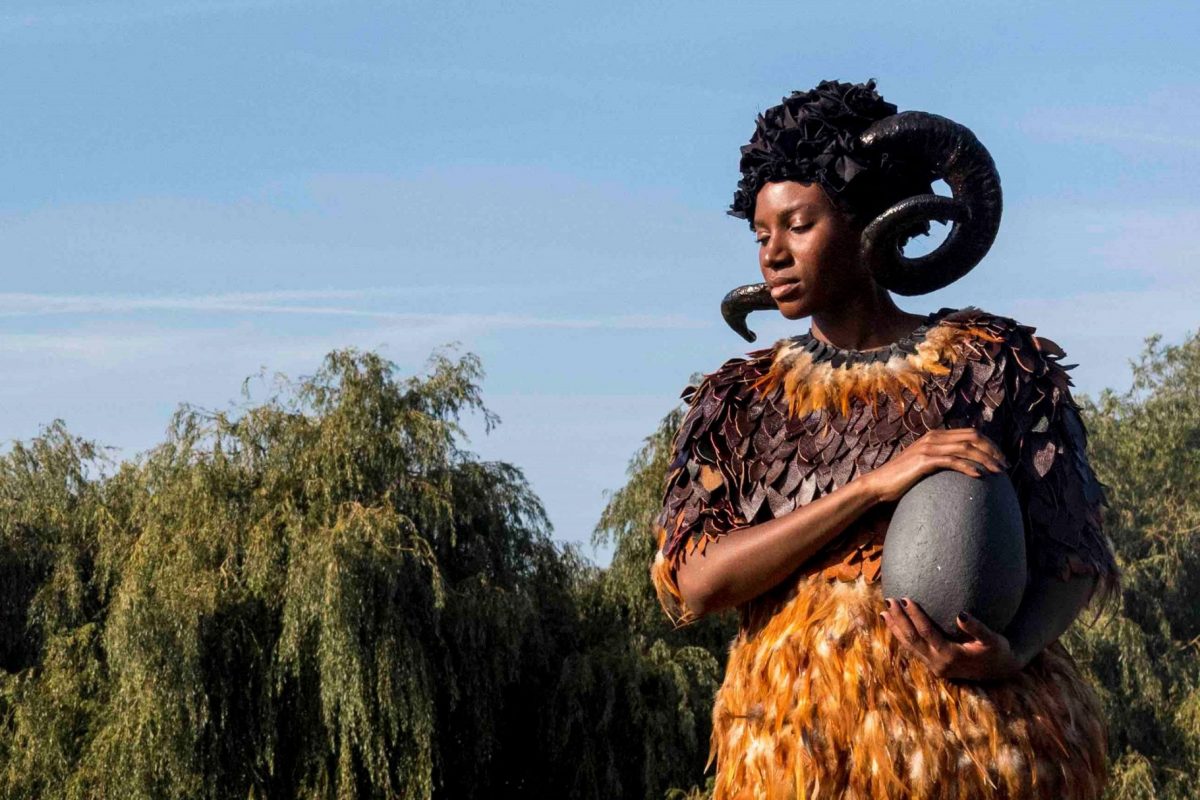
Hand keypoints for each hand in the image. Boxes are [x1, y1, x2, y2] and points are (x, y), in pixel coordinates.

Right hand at [861, 428, 1007, 503]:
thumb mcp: (923, 465)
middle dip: (993, 450)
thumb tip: (960, 467)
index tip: (1001, 459)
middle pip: (972, 437)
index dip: (989, 444)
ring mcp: (928, 447)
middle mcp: (933, 437)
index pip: (970, 433)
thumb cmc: (901, 478)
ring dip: (986, 459)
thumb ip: (940, 460)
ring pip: (966, 448)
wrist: (879, 484)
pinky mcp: (924, 460)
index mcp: (935, 436)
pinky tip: (979, 475)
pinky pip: (952, 460)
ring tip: (999, 472)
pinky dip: (968, 466)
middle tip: (1005, 466)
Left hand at [880, 597, 1024, 681]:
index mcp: (951, 656)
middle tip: (889, 601)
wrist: (1000, 671)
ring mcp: (934, 666)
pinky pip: (913, 650)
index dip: (914, 615)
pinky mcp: (933, 666)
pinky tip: (894, 625)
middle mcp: (938, 663)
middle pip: (912, 639)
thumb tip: (961, 614)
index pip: (926, 632)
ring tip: (884, 612)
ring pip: (909, 646)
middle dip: (899, 620)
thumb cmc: (997, 651)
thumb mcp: (993, 640)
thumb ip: (977, 628)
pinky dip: (901, 637)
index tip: (905, 599)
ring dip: (896, 628)